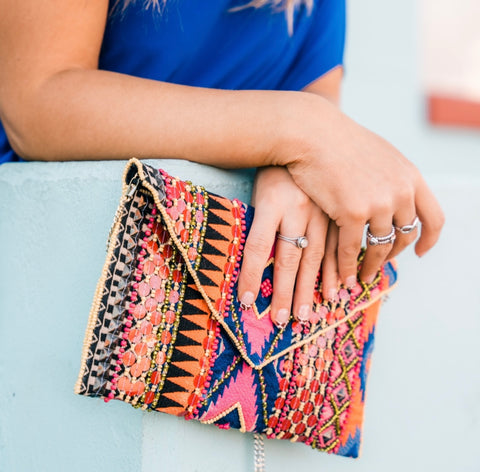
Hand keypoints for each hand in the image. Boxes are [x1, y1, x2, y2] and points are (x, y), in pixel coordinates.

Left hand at [237, 166, 328, 326]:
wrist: (309, 133)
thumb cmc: (276, 166)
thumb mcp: (260, 186)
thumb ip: (258, 219)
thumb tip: (252, 256)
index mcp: (271, 202)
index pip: (256, 246)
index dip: (250, 274)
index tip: (245, 301)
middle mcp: (296, 209)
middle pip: (287, 258)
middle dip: (284, 292)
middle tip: (281, 321)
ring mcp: (320, 212)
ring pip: (314, 257)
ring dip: (310, 288)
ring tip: (305, 315)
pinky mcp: (337, 212)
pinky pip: (338, 246)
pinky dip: (337, 270)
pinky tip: (338, 289)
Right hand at [275, 93, 444, 285]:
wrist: (312, 132)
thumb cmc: (337, 141)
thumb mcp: (378, 154)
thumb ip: (391, 177)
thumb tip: (392, 195)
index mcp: (410, 176)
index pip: (433, 217)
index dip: (429, 239)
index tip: (420, 252)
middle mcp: (400, 191)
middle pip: (405, 236)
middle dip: (392, 255)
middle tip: (378, 263)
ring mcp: (378, 202)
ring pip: (379, 246)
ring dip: (370, 265)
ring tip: (361, 275)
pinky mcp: (352, 212)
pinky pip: (351, 247)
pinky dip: (346, 264)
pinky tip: (342, 273)